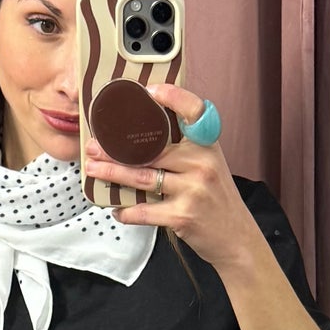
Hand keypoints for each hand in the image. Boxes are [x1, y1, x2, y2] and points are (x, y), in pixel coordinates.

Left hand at [83, 85, 259, 279]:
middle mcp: (202, 163)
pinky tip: (116, 209)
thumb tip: (142, 139)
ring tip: (93, 169)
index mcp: (208, 146)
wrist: (237, 238)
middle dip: (115, 149)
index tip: (148, 91)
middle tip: (92, 146)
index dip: (173, 97)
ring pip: (142, 177)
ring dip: (112, 173)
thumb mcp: (211, 166)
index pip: (194, 111)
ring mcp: (193, 189)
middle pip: (152, 149)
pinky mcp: (182, 216)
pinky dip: (126, 211)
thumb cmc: (217, 200)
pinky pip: (144, 210)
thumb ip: (186, 149)